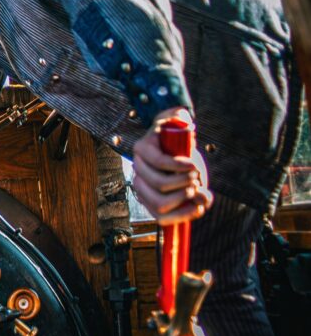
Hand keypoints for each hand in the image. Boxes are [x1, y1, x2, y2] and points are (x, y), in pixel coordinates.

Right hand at [131, 107, 212, 223]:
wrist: (175, 156)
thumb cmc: (177, 140)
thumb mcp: (176, 124)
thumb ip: (178, 116)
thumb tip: (182, 122)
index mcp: (142, 149)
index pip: (158, 161)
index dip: (178, 166)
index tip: (194, 166)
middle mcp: (137, 169)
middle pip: (159, 185)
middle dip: (183, 183)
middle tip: (196, 178)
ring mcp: (142, 188)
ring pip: (159, 205)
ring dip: (184, 199)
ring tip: (197, 190)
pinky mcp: (150, 204)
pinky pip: (162, 218)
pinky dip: (183, 215)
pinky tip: (197, 206)